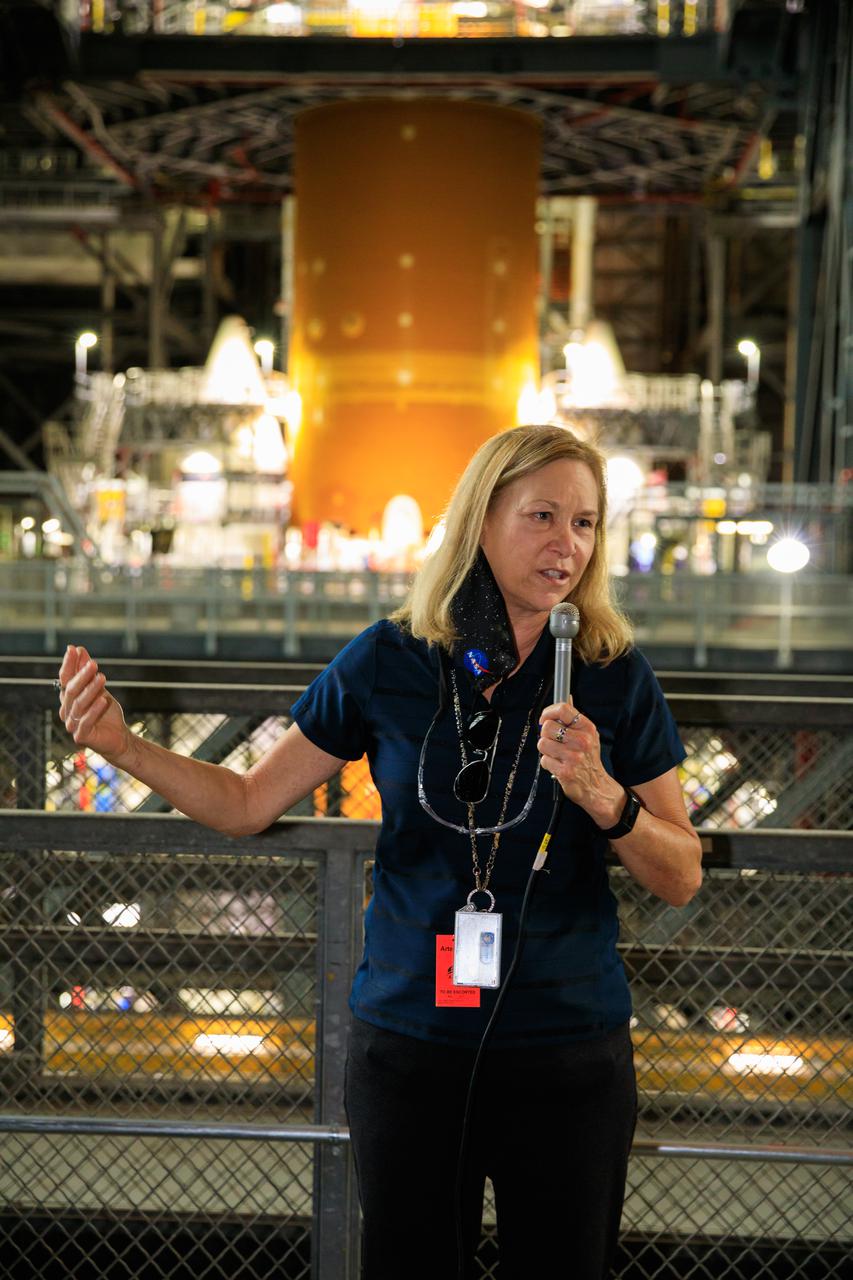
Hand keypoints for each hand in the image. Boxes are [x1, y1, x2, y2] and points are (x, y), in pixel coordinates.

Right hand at [57, 645, 133, 763]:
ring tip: (102, 678)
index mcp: (68, 698)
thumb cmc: (106, 713)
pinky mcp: (80, 736)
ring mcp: (72, 724)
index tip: (73, 649)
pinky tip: (103, 700)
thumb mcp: (99, 689)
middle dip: (82, 676)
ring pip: (79, 704)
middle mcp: (66, 710)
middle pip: (71, 690)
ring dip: (90, 690)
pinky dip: (94, 710)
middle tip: (93, 664)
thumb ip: (88, 672)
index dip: (69, 664)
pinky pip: (86, 721)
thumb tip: (79, 649)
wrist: (118, 737)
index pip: (65, 679)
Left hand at [538, 699, 622, 825]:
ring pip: (542, 744)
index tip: (545, 719)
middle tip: (554, 742)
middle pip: (547, 727)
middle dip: (546, 735)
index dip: (548, 712)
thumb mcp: (587, 735)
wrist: (597, 787)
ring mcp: (574, 756)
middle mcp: (582, 741)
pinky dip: (548, 764)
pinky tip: (558, 766)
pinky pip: (544, 760)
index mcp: (587, 728)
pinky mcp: (565, 771)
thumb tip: (567, 697)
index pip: (563, 709)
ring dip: (546, 750)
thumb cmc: (589, 760)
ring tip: (557, 755)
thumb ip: (574, 718)